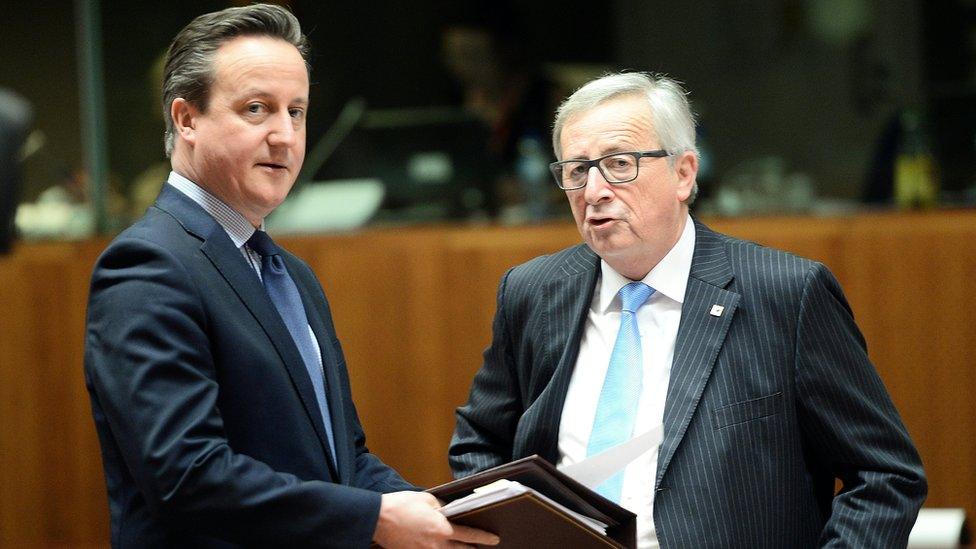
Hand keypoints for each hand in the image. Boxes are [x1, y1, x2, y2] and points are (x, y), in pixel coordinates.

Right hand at [373, 491, 499, 547]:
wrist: (377, 518)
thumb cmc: (402, 505)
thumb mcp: (427, 499)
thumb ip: (442, 507)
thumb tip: (449, 512)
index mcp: (442, 529)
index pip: (469, 535)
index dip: (484, 538)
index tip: (494, 540)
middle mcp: (436, 545)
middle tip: (479, 547)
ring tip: (462, 547)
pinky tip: (439, 547)